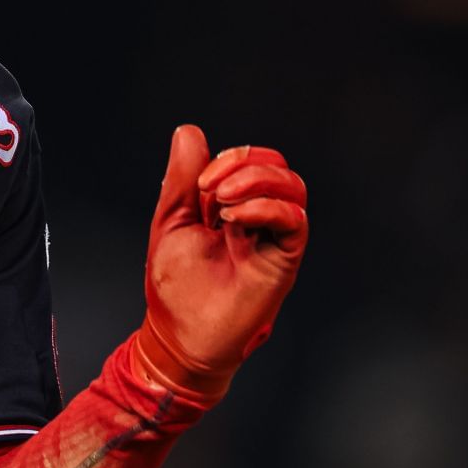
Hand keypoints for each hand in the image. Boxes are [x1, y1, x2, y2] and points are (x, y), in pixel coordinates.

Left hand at [135, 125, 307, 404]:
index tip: (199, 183)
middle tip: (210, 188)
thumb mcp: (172, 220)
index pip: (249, 161)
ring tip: (222, 202)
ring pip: (293, 188)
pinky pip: (296, 221)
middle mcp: (257, 219)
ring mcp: (271, 239)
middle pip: (277, 167)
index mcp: (230, 207)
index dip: (227, 158)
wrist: (180, 335)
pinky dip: (267, 207)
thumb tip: (189, 132)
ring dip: (257, 181)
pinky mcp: (282, 260)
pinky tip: (236, 219)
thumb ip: (182, 178)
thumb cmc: (175, 287)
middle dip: (245, 162)